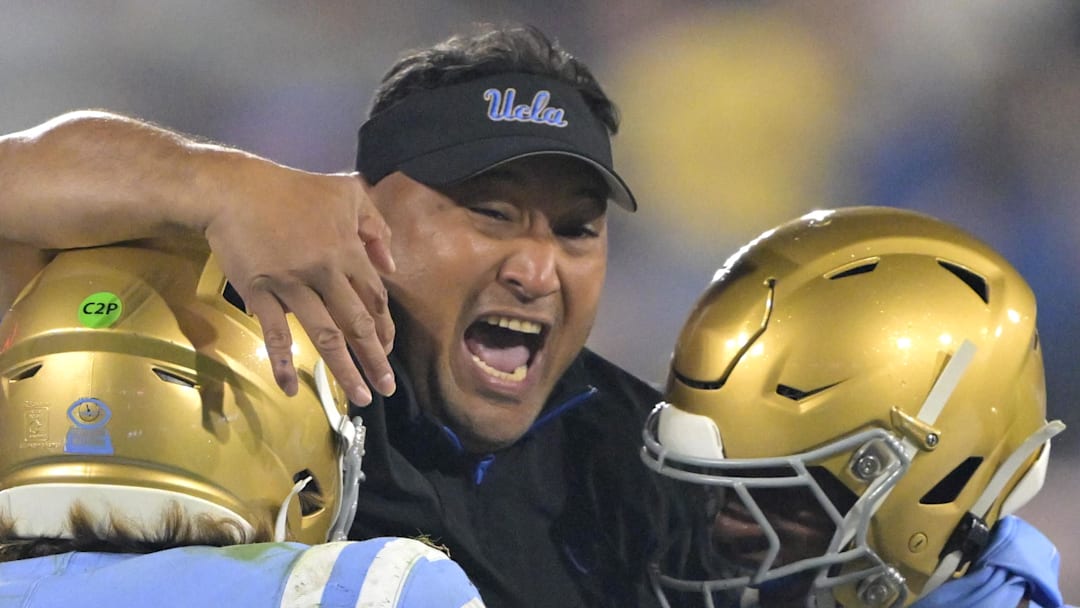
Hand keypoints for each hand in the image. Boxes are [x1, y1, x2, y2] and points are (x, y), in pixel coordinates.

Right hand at [203, 161, 395, 404]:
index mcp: (347, 250)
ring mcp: (292, 285)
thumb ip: (375, 227)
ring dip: (344, 369)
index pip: (374, 298)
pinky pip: (275, 334)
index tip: (388, 350)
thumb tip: (391, 266)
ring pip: (325, 335)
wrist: (234, 189)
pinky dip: (283, 363)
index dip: (384, 328)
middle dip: (375, 359)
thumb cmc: (292, 190)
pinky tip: (292, 390)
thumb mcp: (346, 192)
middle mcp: (325, 271)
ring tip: (360, 396)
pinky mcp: (260, 292)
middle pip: (357, 323)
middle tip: (386, 388)